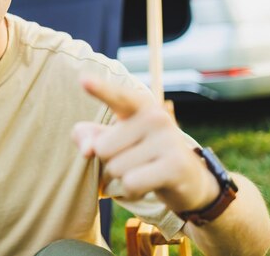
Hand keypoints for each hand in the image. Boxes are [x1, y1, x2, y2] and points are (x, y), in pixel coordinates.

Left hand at [71, 76, 219, 212]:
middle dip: (110, 162)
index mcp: (138, 106)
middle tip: (134, 161)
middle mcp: (155, 116)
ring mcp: (169, 139)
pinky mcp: (176, 164)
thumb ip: (88, 138)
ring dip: (122, 179)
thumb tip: (88, 149)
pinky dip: (132, 191)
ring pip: (116, 169)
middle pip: (102, 148)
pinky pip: (130, 183)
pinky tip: (148, 185)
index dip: (100, 89)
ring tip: (143, 172)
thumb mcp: (112, 142)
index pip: (117, 96)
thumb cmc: (139, 155)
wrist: (187, 179)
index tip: (82, 79)